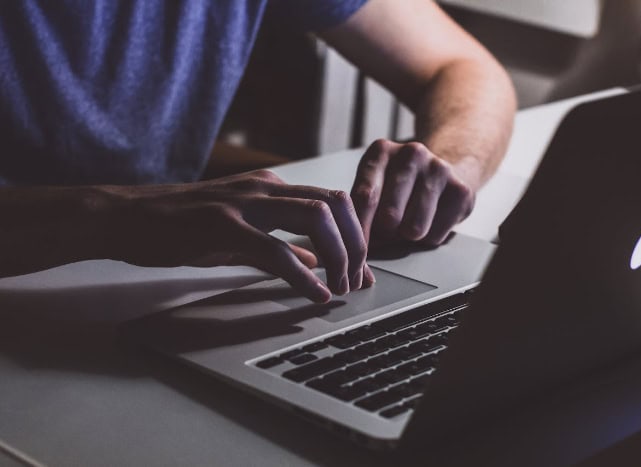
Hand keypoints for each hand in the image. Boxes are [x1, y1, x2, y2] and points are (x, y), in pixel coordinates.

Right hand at [114, 170, 372, 302]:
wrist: (127, 218)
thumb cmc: (182, 225)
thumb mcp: (240, 232)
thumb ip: (281, 243)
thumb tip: (316, 261)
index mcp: (271, 187)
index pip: (332, 201)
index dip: (356, 235)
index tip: (362, 268)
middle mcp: (264, 188)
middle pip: (335, 203)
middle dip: (356, 244)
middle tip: (356, 279)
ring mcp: (244, 203)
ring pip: (315, 217)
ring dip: (337, 255)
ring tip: (339, 286)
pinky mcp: (222, 226)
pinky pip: (275, 250)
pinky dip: (303, 275)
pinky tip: (314, 294)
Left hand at [351, 139, 475, 247]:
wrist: (442, 173)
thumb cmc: (397, 186)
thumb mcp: (373, 187)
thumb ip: (360, 210)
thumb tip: (355, 244)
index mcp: (381, 151)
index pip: (365, 197)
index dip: (360, 228)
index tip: (357, 247)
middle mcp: (411, 154)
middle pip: (389, 216)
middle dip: (385, 233)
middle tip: (388, 229)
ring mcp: (439, 169)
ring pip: (414, 229)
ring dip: (407, 237)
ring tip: (407, 224)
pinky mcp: (461, 190)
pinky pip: (436, 235)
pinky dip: (428, 238)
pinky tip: (429, 221)